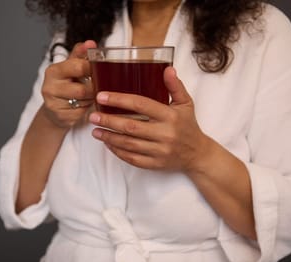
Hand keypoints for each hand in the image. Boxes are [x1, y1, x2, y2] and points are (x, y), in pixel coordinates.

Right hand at [41, 40, 96, 128]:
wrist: (54, 110)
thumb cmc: (66, 85)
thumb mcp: (70, 68)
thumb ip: (80, 55)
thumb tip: (90, 43)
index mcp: (53, 71)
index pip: (78, 67)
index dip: (92, 68)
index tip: (101, 69)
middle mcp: (50, 87)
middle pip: (82, 88)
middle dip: (93, 88)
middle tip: (99, 86)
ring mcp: (54, 104)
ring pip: (83, 101)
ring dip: (91, 99)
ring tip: (91, 95)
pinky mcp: (61, 117)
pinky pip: (82, 113)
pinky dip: (87, 109)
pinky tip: (85, 105)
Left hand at [89, 67, 210, 171]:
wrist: (198, 154)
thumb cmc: (189, 126)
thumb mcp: (186, 103)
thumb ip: (175, 86)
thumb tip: (167, 69)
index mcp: (170, 116)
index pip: (141, 105)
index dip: (119, 100)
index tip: (102, 96)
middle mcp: (165, 134)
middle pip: (130, 126)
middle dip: (109, 121)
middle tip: (93, 115)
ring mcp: (159, 151)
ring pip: (129, 144)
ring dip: (109, 137)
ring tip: (95, 130)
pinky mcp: (155, 164)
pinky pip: (132, 159)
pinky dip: (118, 151)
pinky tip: (108, 144)